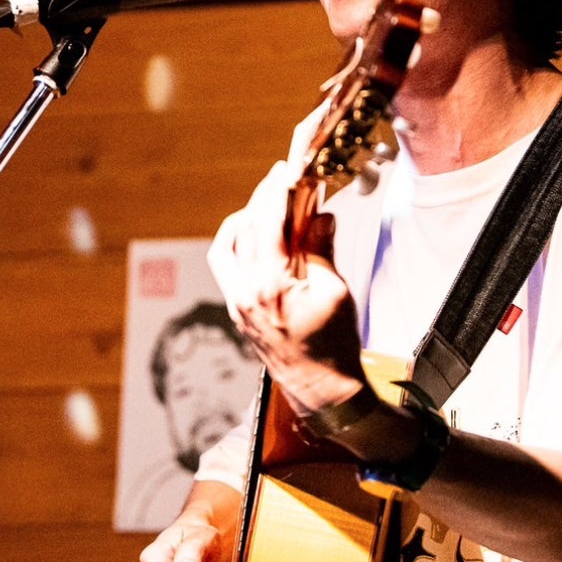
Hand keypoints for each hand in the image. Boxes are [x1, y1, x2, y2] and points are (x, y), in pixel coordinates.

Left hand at [209, 161, 365, 413]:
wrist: (322, 390)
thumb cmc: (334, 344)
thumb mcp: (336, 292)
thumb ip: (321, 250)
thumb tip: (319, 215)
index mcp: (269, 287)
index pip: (266, 224)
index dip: (276, 192)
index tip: (286, 170)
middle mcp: (244, 293)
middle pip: (242, 230)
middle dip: (261, 200)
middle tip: (280, 181)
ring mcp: (236, 303)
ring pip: (225, 248)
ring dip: (243, 221)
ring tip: (265, 206)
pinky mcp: (237, 311)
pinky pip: (227, 267)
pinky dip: (239, 244)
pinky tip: (258, 237)